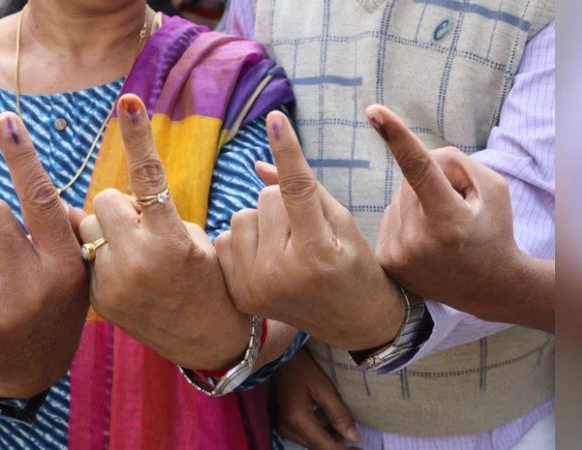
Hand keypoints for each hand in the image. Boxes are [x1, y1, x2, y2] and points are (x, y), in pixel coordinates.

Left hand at [0, 112, 88, 397]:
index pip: (42, 201)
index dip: (23, 158)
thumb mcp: (77, 271)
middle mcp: (34, 285)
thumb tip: (39, 187)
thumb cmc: (55, 307)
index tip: (5, 121)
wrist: (31, 370)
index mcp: (65, 266)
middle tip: (0, 241)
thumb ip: (66, 229)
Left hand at [78, 94, 249, 370]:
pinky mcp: (99, 299)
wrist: (207, 338)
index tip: (128, 101)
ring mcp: (115, 282)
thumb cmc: (208, 278)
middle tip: (142, 228)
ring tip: (134, 254)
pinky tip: (128, 277)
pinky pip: (87, 256)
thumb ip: (154, 213)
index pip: (149, 176)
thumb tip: (112, 201)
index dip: (139, 135)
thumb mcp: (194, 239)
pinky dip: (103, 257)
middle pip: (105, 200)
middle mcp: (139, 259)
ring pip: (90, 227)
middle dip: (121, 207)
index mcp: (171, 239)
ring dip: (107, 231)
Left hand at [216, 111, 403, 351]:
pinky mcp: (239, 295)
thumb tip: (257, 163)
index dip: (288, 150)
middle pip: (266, 196)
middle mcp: (281, 274)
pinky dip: (245, 240)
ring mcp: (256, 288)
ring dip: (262, 220)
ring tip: (287, 246)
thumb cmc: (355, 265)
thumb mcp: (341, 223)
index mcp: (316, 254)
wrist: (354, 322)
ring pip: (242, 214)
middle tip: (307, 231)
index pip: (296, 190)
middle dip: (285, 203)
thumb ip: (304, 189)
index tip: (276, 118)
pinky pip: (226, 238)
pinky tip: (267, 259)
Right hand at [273, 350, 359, 449]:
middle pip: (316, 448)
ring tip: (349, 438)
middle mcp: (287, 428)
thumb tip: (354, 437)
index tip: (362, 449)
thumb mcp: (324, 387)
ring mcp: (282, 427)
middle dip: (338, 448)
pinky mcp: (282, 423)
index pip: (325, 446)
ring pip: (310, 444)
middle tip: (358, 445)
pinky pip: (303, 437)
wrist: (279, 356)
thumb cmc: (303, 366)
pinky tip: (333, 430)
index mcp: (297, 420)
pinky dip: (319, 436)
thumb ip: (338, 413)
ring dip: (328, 442)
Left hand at [368, 105, 550, 329]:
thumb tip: (411, 152)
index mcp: (448, 218)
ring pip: (398, 200)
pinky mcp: (386, 261)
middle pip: (410, 183)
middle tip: (455, 212)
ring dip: (417, 204)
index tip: (374, 112)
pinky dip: (406, 221)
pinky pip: (390, 218)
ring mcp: (398, 253)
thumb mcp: (492, 188)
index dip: (396, 136)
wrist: (488, 288)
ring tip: (442, 232)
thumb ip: (454, 161)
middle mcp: (417, 238)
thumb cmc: (493, 230)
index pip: (419, 168)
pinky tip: (426, 242)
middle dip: (432, 185)